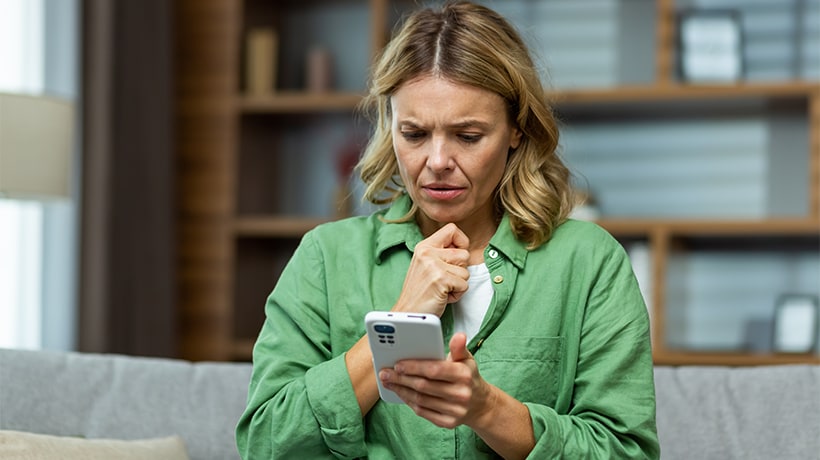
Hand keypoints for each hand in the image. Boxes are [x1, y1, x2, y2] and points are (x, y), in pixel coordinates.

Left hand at [379, 332, 495, 428]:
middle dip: (401, 379)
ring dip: (401, 390)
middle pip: (424, 386)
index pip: (434, 370)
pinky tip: (401, 393)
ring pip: (421, 400)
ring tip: (388, 382)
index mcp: (464, 375)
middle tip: (385, 373)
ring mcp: (455, 410)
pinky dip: (409, 402)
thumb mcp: (467, 360)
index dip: (414, 367)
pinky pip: (423, 412)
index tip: (397, 364)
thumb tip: (459, 336)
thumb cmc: (468, 377)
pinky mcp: (448, 422)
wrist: (481, 405)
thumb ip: (459, 348)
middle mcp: (461, 394)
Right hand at [393, 223, 469, 316]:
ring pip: (466, 271)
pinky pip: (464, 285)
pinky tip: (442, 296)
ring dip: (458, 284)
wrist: (407, 313)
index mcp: (424, 246)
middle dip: (459, 270)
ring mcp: (434, 266)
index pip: (452, 229)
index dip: (461, 242)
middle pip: (464, 253)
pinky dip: (457, 294)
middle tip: (443, 280)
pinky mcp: (441, 279)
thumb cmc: (420, 292)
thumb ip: (441, 253)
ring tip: (442, 289)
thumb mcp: (425, 264)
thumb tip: (463, 247)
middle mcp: (427, 252)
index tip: (455, 256)